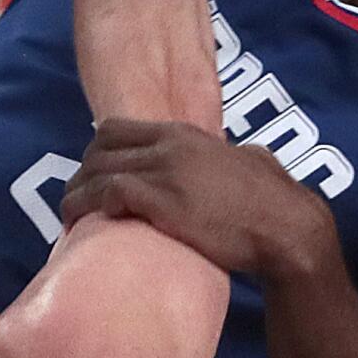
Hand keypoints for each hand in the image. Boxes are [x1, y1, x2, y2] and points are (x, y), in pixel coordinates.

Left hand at [60, 119, 332, 281]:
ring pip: (97, 171)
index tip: (91, 175)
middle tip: (77, 200)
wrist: (287, 229)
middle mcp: (168, 145)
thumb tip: (243, 157)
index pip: (118, 128)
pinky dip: (89, 207)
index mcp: (185, 134)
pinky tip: (85, 226)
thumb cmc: (276, 203)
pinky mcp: (161, 200)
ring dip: (76, 195)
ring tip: (70, 219)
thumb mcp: (253, 163)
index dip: (96, 152)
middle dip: (80, 172)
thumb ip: (237, 155)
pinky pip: (108, 194)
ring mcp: (163, 170)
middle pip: (98, 146)